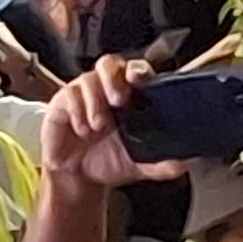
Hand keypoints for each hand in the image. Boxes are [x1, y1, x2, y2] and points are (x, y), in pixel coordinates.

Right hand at [38, 54, 187, 188]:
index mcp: (128, 98)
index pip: (135, 72)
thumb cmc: (105, 162)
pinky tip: (82, 130)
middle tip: (118, 100)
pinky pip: (69, 95)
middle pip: (109, 63)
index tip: (139, 80)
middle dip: (113, 78)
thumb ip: (157, 165)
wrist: (75, 178)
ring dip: (95, 103)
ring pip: (88, 79)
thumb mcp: (135, 166)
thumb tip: (180, 166)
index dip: (138, 71)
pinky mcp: (62, 102)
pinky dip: (77, 113)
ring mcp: (83, 94)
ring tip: (98, 127)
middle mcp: (105, 90)